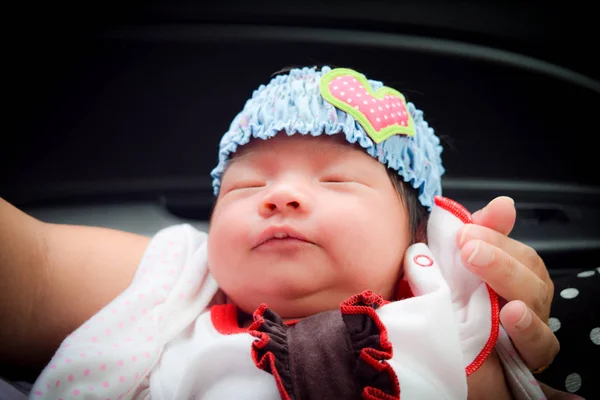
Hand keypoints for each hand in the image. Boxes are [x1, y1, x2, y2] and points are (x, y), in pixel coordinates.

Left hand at [456, 196, 558, 370]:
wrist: (432, 353)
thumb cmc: (445, 307)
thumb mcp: (451, 268)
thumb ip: (475, 235)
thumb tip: (504, 205)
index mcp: (510, 274)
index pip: (514, 248)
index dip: (495, 235)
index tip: (465, 229)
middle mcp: (525, 297)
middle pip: (529, 269)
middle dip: (499, 255)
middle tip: (468, 248)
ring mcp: (530, 328)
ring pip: (537, 300)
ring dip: (512, 281)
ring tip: (481, 264)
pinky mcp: (527, 358)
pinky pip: (541, 344)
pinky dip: (529, 329)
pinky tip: (512, 315)